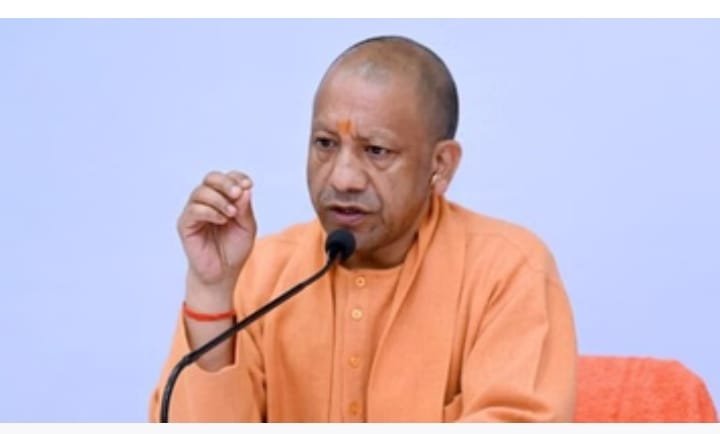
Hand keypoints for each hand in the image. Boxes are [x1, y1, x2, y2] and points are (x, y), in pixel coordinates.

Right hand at [178, 171, 256, 294]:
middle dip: (226, 183)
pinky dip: (210, 212)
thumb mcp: (247, 227)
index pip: (227, 178)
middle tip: (237, 193)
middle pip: (211, 178)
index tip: (248, 185)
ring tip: (231, 214)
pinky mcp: (185, 224)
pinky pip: (193, 210)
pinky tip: (221, 220)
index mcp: (224, 199)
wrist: (222, 273)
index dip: (237, 177)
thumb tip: (245, 189)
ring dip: (219, 200)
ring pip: (201, 191)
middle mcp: (208, 202)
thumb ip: (245, 209)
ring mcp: (195, 212)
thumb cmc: (234, 250)